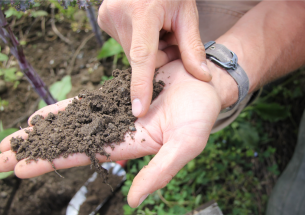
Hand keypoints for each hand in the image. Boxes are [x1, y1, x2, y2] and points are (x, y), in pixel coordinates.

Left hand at [0, 60, 220, 207]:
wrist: (204, 84)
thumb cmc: (201, 115)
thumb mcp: (186, 145)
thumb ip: (161, 172)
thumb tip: (135, 200)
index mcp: (131, 145)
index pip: (85, 156)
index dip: (54, 161)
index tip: (22, 167)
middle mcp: (119, 131)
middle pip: (72, 141)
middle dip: (40, 149)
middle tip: (4, 155)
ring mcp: (117, 112)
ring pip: (74, 122)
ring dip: (46, 129)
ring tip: (18, 135)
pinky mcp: (119, 94)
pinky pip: (87, 102)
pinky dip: (65, 108)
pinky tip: (45, 113)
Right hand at [98, 0, 211, 117]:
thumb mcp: (187, 14)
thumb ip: (193, 47)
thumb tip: (203, 78)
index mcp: (143, 11)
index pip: (142, 56)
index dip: (141, 85)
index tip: (138, 109)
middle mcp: (119, 14)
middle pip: (141, 58)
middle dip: (157, 57)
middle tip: (169, 38)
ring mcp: (107, 16)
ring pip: (132, 53)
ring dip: (147, 50)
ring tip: (157, 29)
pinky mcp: (103, 19)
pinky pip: (124, 43)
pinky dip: (137, 42)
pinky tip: (144, 25)